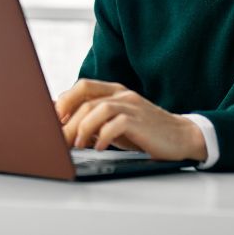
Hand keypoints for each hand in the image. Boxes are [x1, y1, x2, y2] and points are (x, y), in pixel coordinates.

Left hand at [55, 79, 207, 161]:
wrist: (181, 136)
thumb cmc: (144, 132)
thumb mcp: (116, 123)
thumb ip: (95, 120)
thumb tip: (64, 127)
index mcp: (115, 91)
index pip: (83, 86)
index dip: (65, 100)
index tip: (52, 119)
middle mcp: (122, 95)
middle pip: (86, 100)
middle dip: (69, 122)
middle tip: (60, 140)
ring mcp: (132, 106)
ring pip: (98, 109)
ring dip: (83, 128)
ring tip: (78, 145)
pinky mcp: (141, 121)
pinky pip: (116, 124)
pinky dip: (103, 136)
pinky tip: (99, 148)